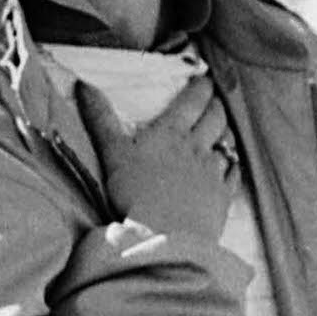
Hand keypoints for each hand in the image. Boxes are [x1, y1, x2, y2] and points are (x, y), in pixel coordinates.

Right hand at [76, 75, 238, 243]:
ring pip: (227, 142)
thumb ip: (100, 118)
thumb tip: (83, 84)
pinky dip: (232, 164)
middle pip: (216, 116)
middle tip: (213, 101)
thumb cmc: (133, 193)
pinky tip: (229, 165)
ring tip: (221, 129)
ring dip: (225, 132)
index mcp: (172, 132)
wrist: (162, 236)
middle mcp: (197, 146)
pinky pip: (233, 172)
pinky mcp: (222, 195)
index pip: (194, 99)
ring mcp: (213, 171)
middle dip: (216, 105)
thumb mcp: (112, 153)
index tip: (204, 79)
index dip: (202, 86)